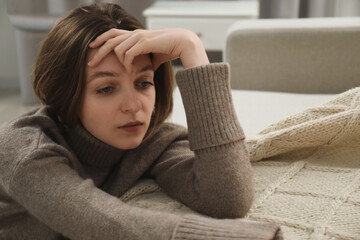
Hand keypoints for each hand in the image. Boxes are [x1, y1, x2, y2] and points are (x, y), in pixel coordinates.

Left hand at [88, 28, 209, 70]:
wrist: (183, 44)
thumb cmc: (169, 49)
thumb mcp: (153, 56)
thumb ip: (144, 62)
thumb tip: (141, 71)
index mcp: (135, 35)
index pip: (112, 33)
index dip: (101, 39)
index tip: (92, 48)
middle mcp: (134, 34)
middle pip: (110, 40)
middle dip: (98, 52)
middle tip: (91, 63)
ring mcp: (139, 37)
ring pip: (118, 48)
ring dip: (119, 62)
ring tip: (125, 72)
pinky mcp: (144, 42)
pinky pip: (128, 54)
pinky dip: (127, 64)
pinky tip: (130, 71)